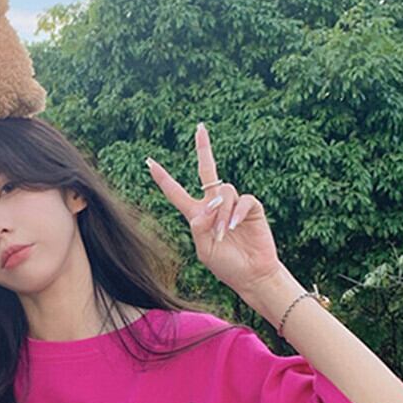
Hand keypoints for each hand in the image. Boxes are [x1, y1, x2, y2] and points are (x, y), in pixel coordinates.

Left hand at [146, 122, 282, 297]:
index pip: (177, 193)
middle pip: (208, 171)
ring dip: (221, 212)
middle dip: (204, 149)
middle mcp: (215, 206)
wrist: (252, 275)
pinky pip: (243, 200)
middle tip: (199, 128)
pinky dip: (236, 212)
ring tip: (224, 233)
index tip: (150, 163)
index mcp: (198, 216)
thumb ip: (199, 229)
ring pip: (224, 192)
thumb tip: (206, 207)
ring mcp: (234, 205)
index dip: (164, 179)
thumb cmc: (227, 266)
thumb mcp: (204, 251)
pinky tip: (233, 227)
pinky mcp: (252, 208)